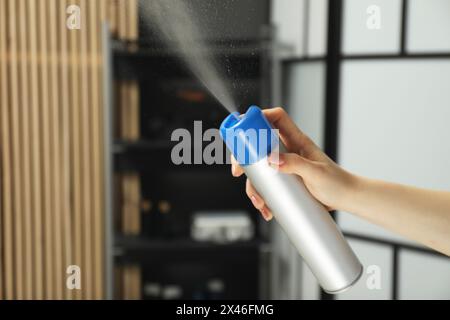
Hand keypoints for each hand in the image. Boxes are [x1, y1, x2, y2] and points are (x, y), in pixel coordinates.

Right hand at [230, 107, 355, 220]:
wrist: (346, 199)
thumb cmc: (337, 183)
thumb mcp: (315, 173)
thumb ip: (295, 164)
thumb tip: (271, 159)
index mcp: (297, 141)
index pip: (276, 118)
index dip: (259, 116)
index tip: (244, 127)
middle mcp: (288, 151)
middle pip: (258, 144)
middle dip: (244, 157)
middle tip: (238, 172)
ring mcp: (285, 165)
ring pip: (259, 169)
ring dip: (253, 185)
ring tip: (259, 201)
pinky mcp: (284, 180)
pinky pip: (266, 185)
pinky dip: (262, 196)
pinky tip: (267, 208)